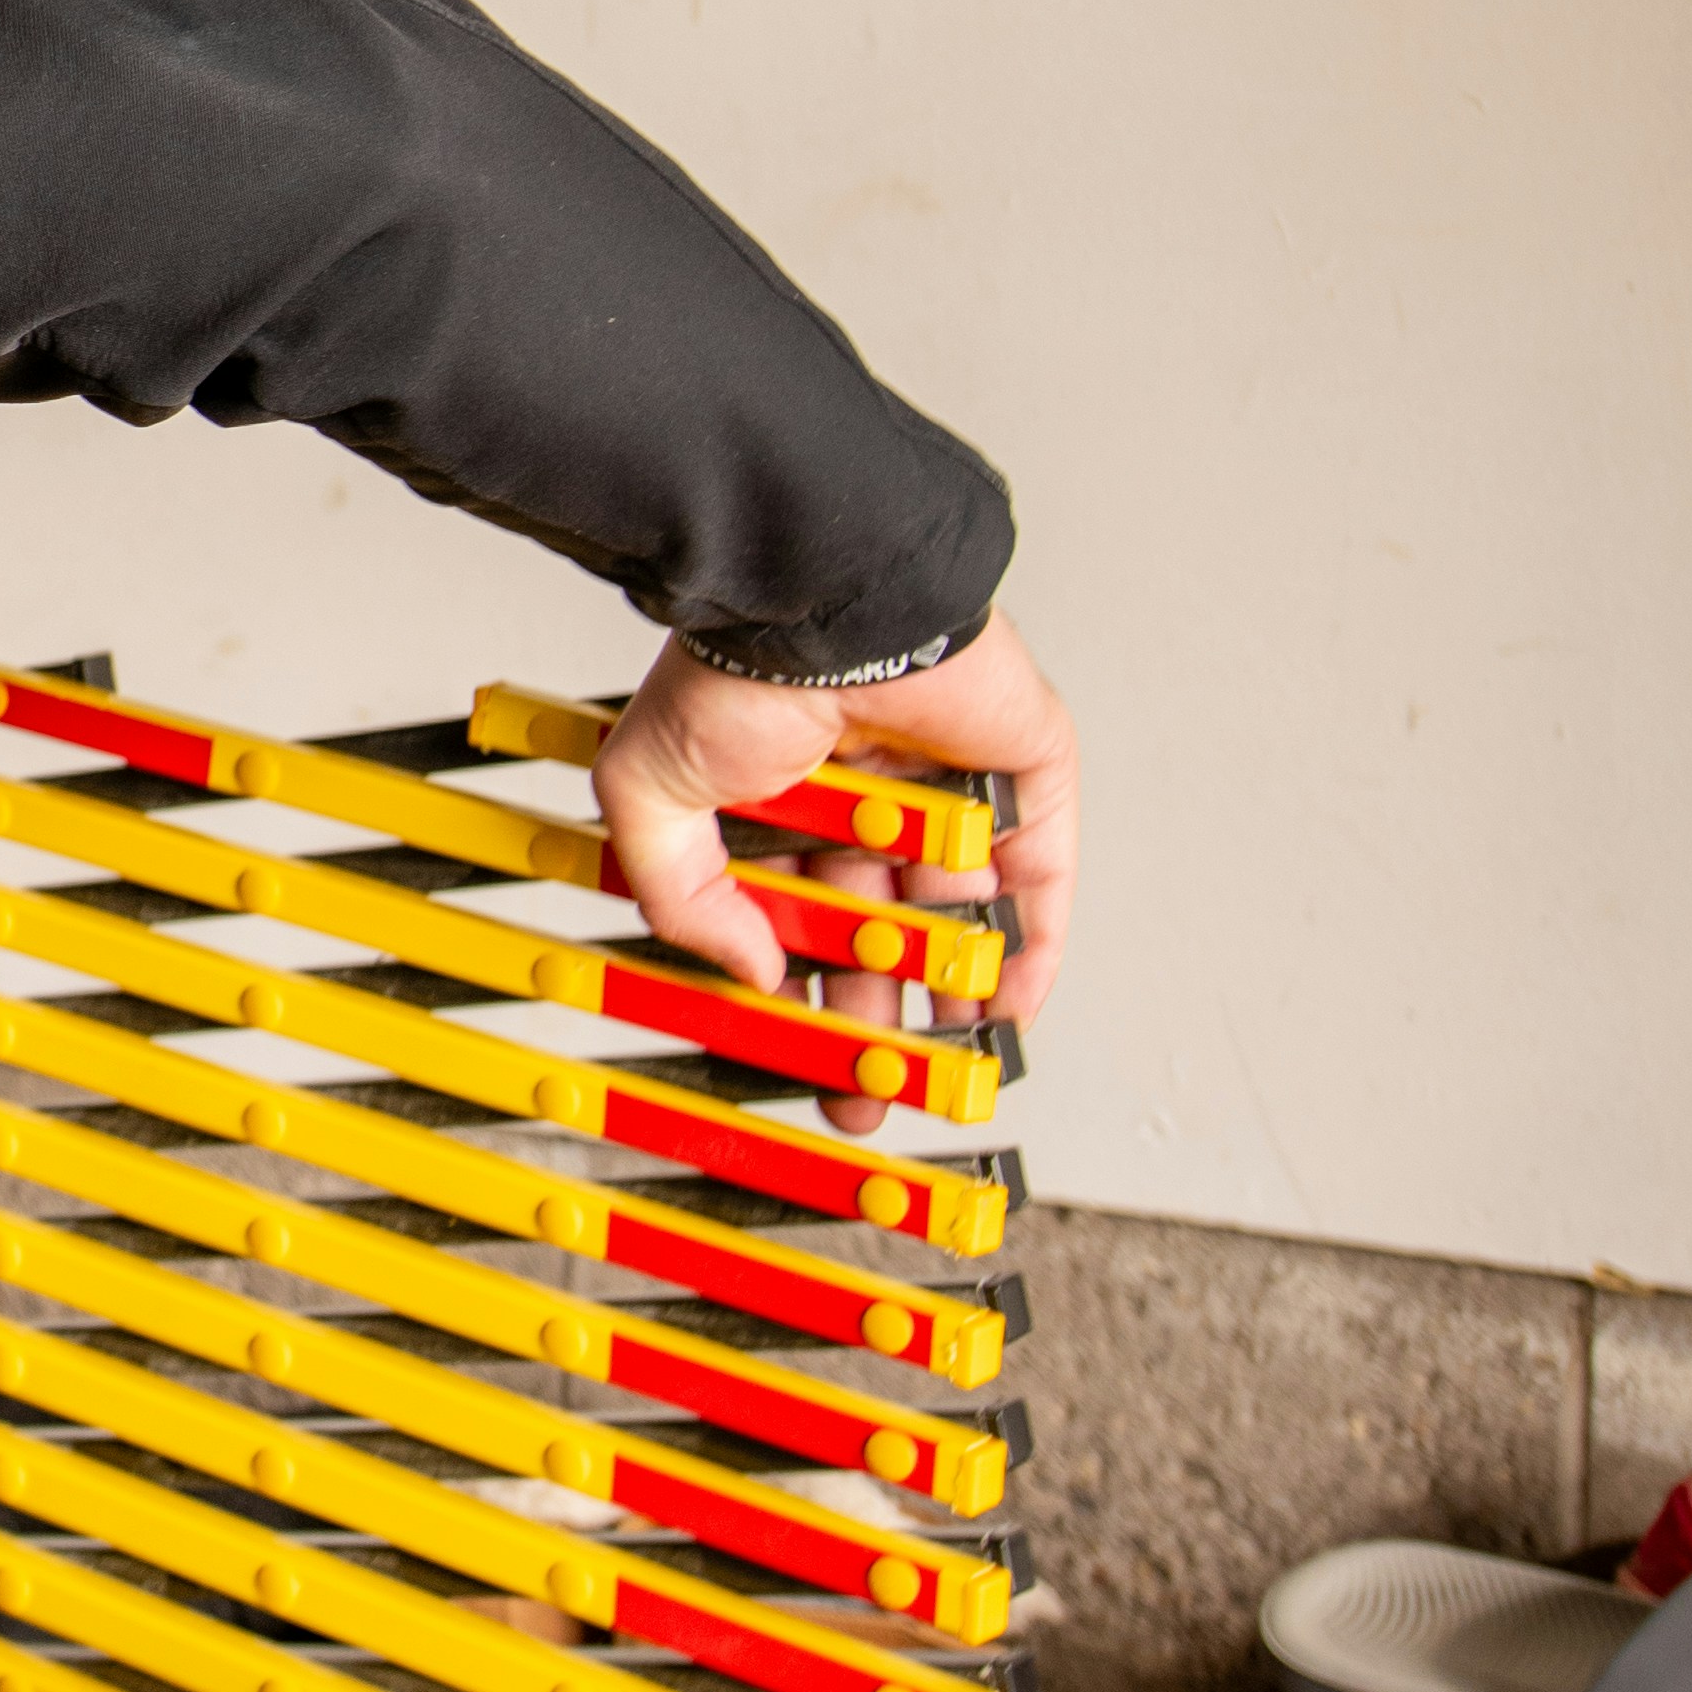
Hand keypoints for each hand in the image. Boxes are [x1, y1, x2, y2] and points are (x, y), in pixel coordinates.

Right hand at [592, 610, 1076, 1029]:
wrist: (814, 600)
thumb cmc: (731, 670)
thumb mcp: (652, 797)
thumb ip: (684, 896)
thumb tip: (751, 974)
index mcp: (787, 800)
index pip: (800, 917)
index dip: (798, 995)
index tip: (792, 1059)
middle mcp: (871, 794)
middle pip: (883, 933)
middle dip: (876, 1023)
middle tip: (866, 1091)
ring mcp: (950, 782)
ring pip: (961, 910)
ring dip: (955, 991)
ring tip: (946, 1068)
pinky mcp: (1020, 767)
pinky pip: (1039, 868)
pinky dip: (1033, 939)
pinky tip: (1011, 1004)